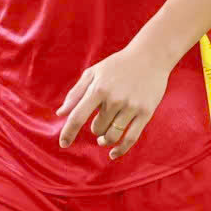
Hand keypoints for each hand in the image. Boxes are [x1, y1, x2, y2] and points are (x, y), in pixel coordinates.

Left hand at [58, 41, 174, 157]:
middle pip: (97, 128)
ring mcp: (131, 107)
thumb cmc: (117, 65)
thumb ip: (76, 93)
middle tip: (99, 121)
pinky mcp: (145, 113)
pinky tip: (113, 154)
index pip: (78, 116)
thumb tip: (60, 113)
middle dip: (95, 128)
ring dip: (104, 139)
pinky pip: (130, 139)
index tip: (63, 144)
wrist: (150, 57)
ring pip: (112, 135)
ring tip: (103, 137)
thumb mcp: (93, 73)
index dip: (68, 132)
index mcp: (98, 89)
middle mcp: (114, 99)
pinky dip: (120, 150)